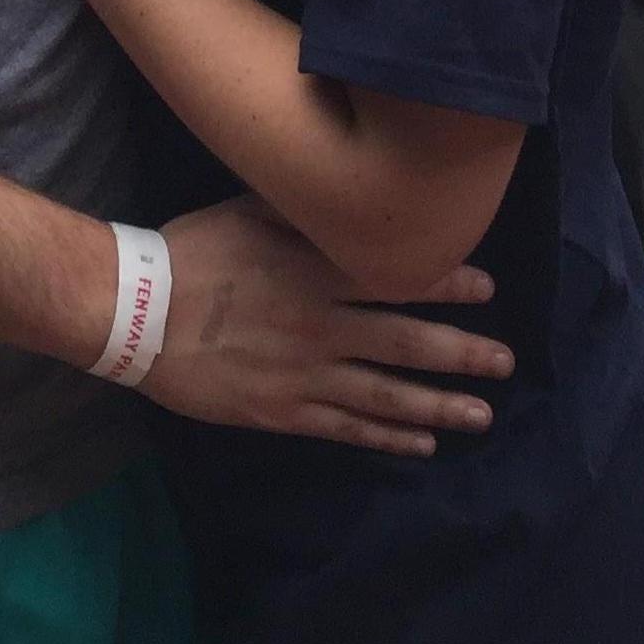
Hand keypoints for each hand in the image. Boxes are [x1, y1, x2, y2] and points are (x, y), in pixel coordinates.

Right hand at [139, 198, 511, 457]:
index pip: (395, 277)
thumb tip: (350, 200)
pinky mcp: (282, 412)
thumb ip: (303, 213)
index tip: (486, 288)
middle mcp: (320, 323)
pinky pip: (347, 428)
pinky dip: (389, 437)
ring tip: (483, 414)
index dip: (446, 282)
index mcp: (312, 269)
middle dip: (462, 352)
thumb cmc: (193, 252)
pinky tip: (422, 443)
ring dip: (440, 404)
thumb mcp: (248, 211)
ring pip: (386, 394)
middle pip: (406, 342)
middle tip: (506, 362)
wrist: (137, 313)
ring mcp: (304, 374)